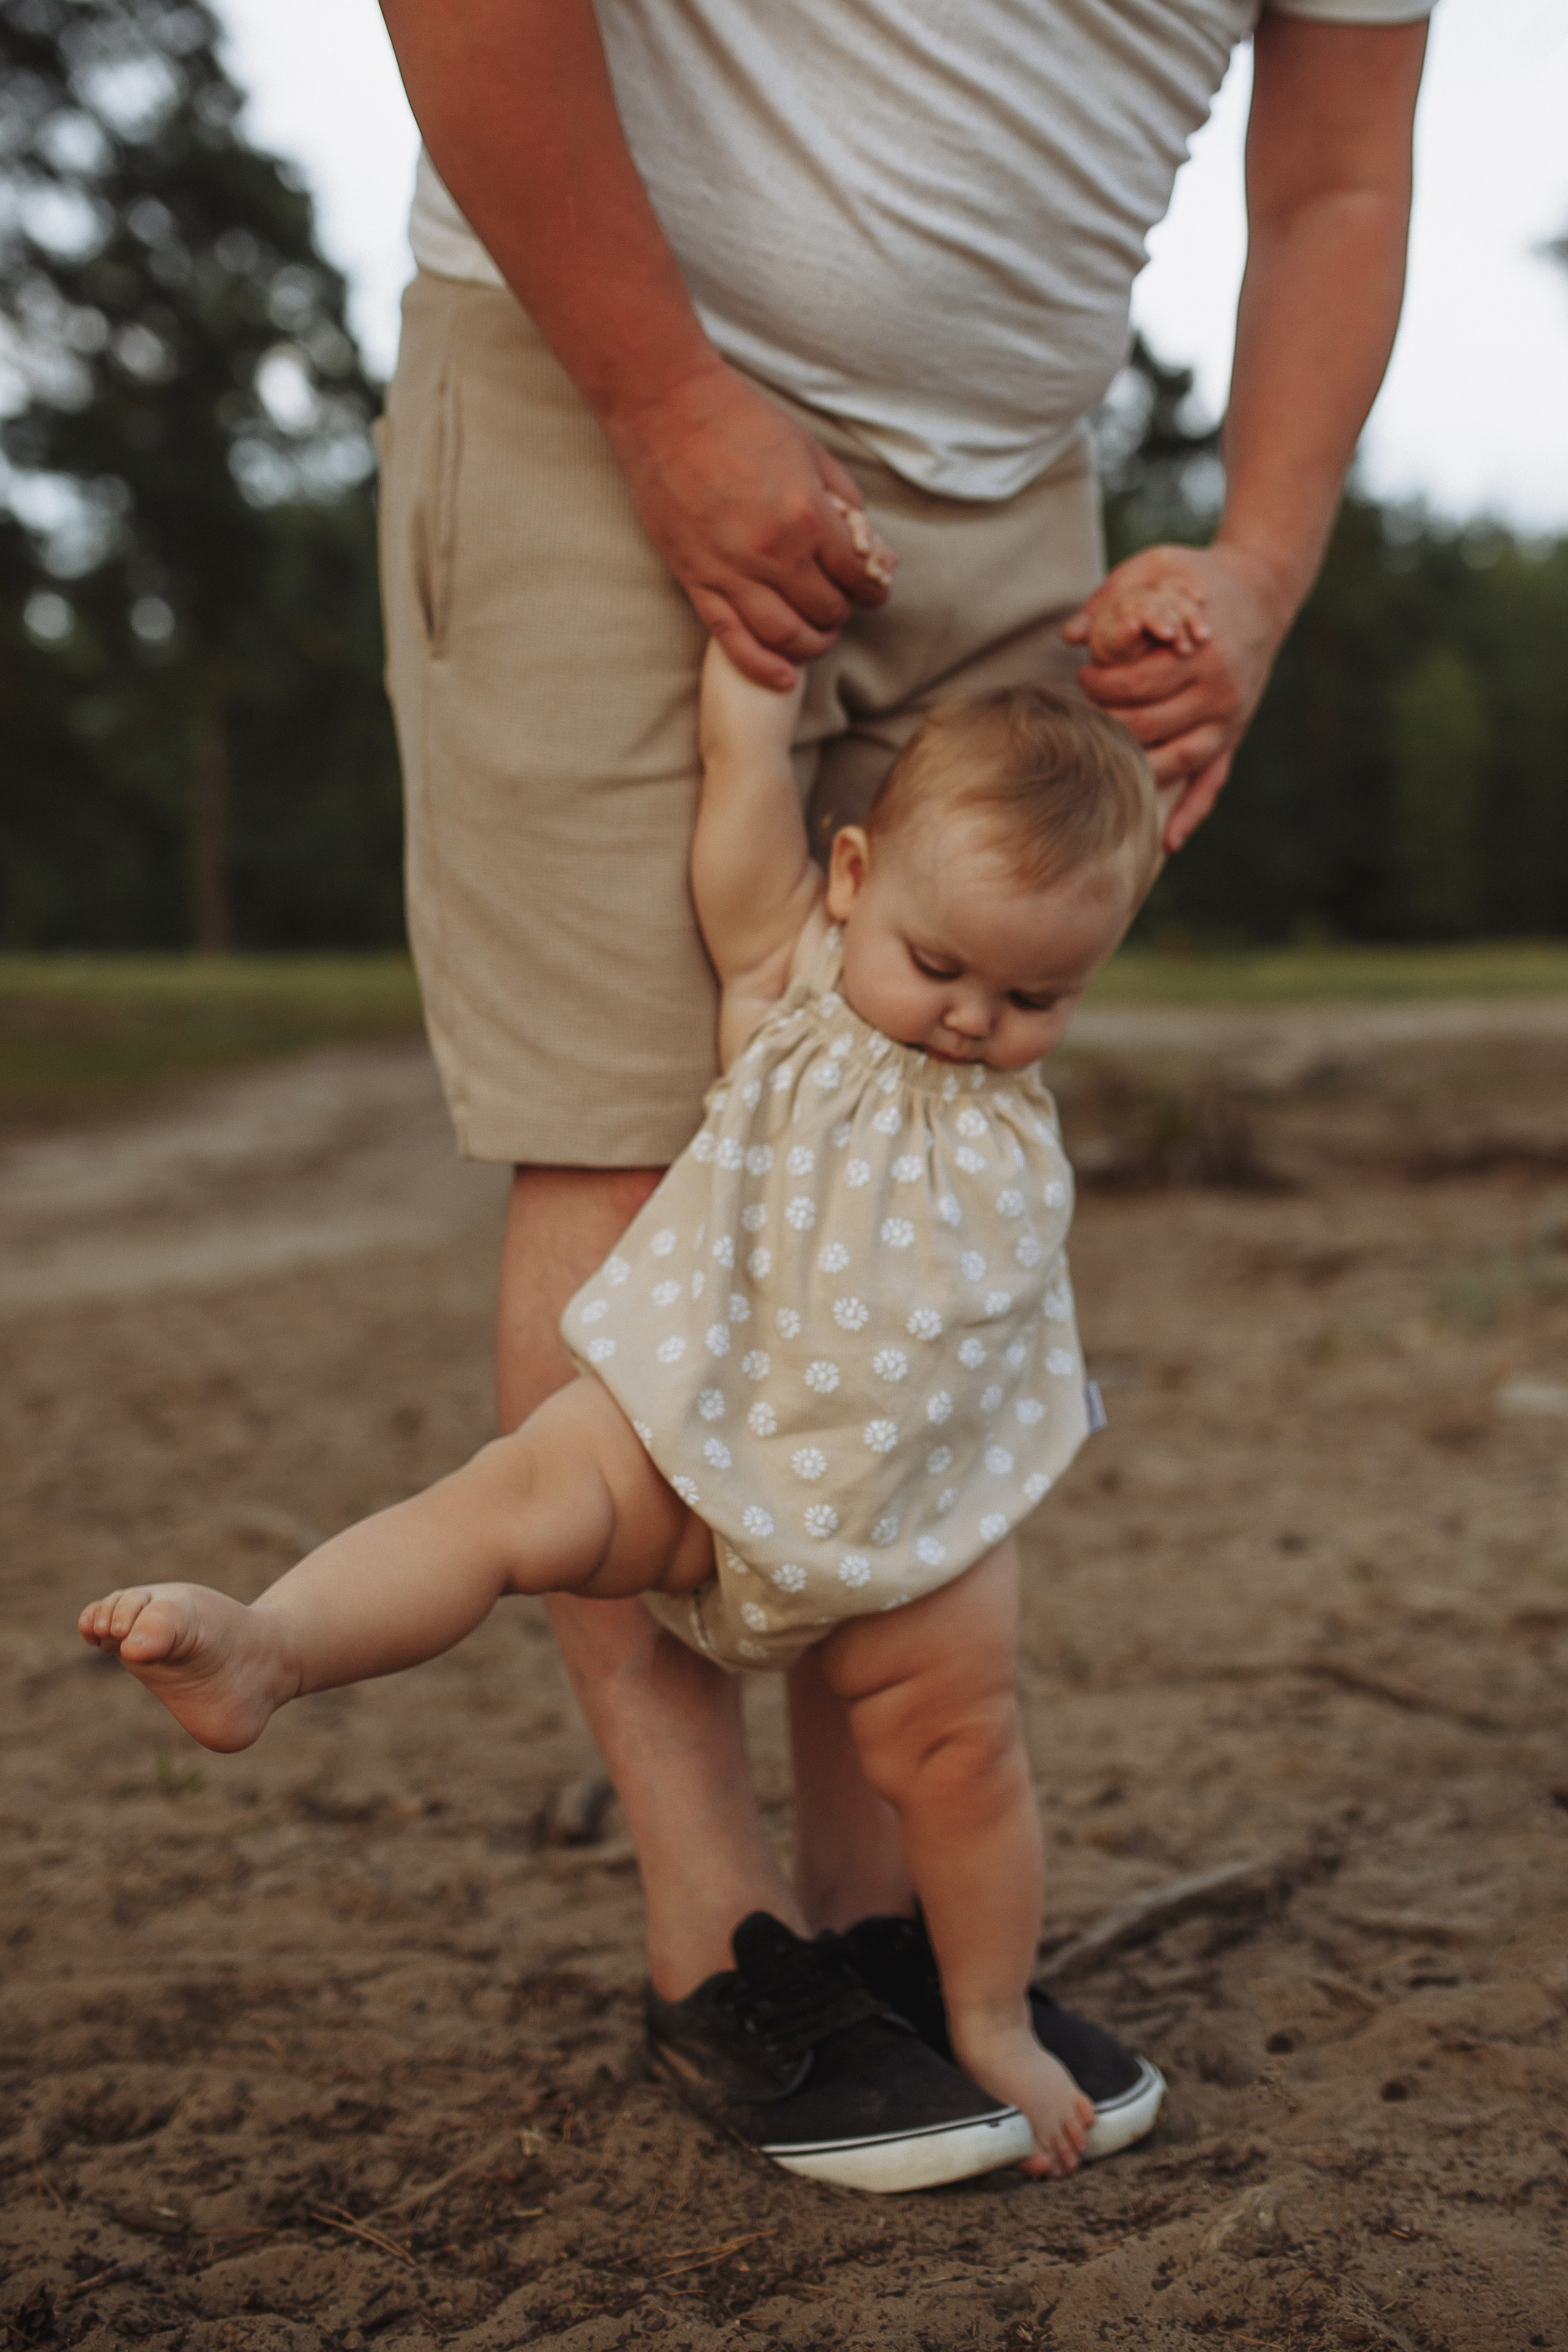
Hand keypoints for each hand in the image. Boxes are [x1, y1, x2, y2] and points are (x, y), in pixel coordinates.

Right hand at [603, 358, 894, 689]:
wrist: (668, 410)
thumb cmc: (741, 421)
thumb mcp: (810, 452)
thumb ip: (844, 501)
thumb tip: (867, 544)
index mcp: (809, 517)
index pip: (857, 577)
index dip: (872, 588)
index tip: (872, 589)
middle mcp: (774, 554)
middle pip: (826, 611)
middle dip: (841, 614)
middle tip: (840, 607)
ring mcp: (732, 572)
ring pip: (786, 636)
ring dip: (811, 645)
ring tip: (817, 637)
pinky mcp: (697, 581)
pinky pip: (734, 639)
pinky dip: (764, 666)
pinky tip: (783, 677)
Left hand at [1064, 543, 1293, 850]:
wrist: (1263, 589)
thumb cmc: (1200, 578)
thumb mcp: (1159, 566)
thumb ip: (1113, 595)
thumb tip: (1069, 635)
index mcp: (1200, 656)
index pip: (1135, 686)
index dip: (1099, 684)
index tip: (1082, 675)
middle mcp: (1219, 695)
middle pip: (1148, 725)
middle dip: (1109, 720)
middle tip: (1086, 710)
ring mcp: (1228, 721)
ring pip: (1175, 761)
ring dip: (1135, 769)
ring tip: (1104, 762)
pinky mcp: (1231, 737)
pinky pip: (1212, 784)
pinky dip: (1191, 815)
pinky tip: (1166, 843)